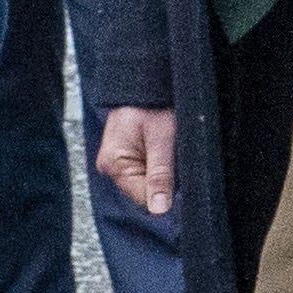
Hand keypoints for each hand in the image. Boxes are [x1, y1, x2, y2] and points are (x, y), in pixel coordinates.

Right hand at [95, 104, 177, 218]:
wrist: (145, 82)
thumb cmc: (152, 105)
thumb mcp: (162, 140)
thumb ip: (160, 175)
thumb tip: (159, 210)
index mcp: (114, 164)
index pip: (143, 198)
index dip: (166, 193)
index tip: (182, 178)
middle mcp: (110, 166)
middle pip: (143, 191)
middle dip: (163, 180)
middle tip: (174, 157)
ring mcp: (116, 162)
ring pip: (145, 182)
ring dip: (161, 172)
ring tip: (167, 150)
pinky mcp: (124, 157)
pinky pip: (144, 172)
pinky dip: (157, 165)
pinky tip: (162, 151)